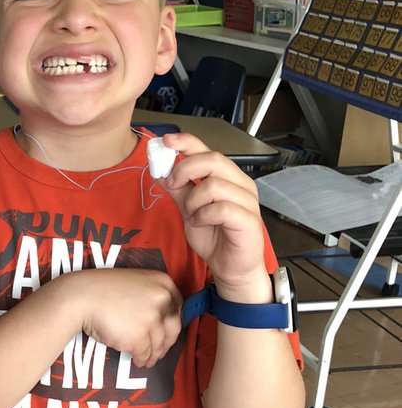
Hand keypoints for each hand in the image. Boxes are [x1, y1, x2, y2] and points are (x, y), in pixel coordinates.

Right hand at [75, 267, 182, 368]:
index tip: (167, 331)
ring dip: (153, 355)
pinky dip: (142, 360)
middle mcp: (162, 299)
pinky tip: (138, 361)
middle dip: (166, 343)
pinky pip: (145, 354)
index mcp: (163, 282)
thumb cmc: (103, 289)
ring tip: (147, 359)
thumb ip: (151, 297)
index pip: (179, 307)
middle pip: (173, 328)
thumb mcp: (135, 284)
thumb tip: (161, 320)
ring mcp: (151, 319)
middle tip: (159, 350)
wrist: (81, 297)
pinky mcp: (139, 337)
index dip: (173, 322)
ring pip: (159, 344)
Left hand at [154, 134, 265, 289]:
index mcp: (226, 177)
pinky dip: (203, 215)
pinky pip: (221, 208)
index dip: (187, 142)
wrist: (230, 267)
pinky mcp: (248, 219)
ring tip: (192, 215)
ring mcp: (247, 200)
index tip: (165, 141)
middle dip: (185, 170)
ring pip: (214, 185)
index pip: (208, 150)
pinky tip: (201, 223)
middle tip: (173, 186)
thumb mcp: (188, 210)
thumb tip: (159, 170)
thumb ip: (177, 190)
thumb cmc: (215, 237)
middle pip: (213, 160)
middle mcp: (240, 183)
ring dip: (193, 201)